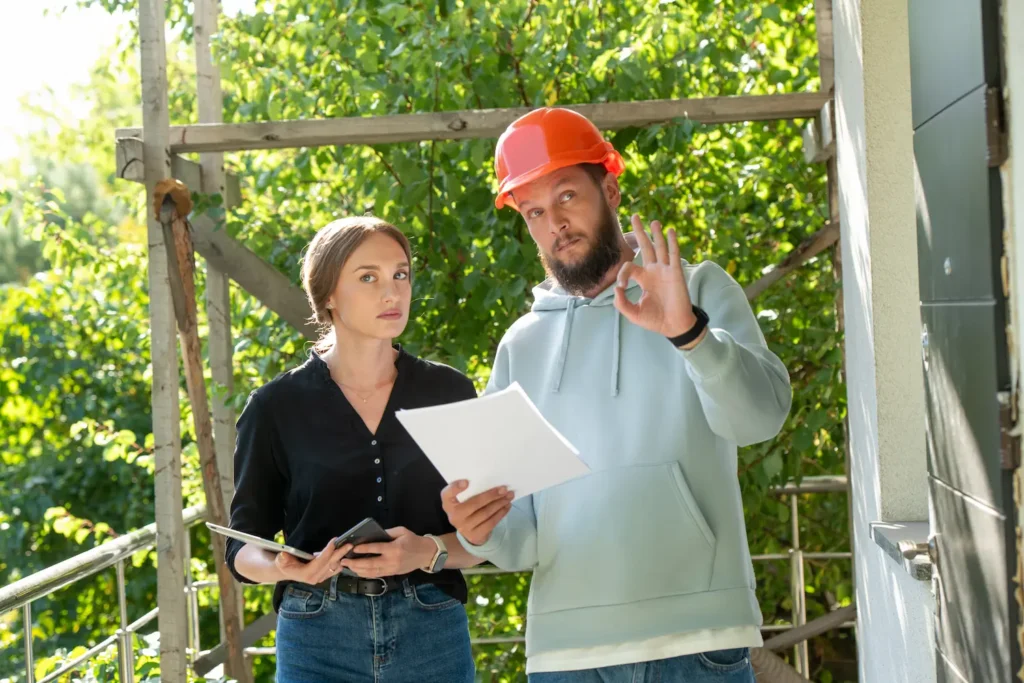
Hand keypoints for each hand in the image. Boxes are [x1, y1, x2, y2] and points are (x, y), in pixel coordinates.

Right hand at [275, 537, 352, 584]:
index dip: (328, 551)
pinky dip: (340, 561)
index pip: (320, 561)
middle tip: (349, 544)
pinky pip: (334, 569)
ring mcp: (320, 578)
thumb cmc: (284, 564)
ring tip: (348, 547)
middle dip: (340, 553)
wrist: (285, 571)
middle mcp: (315, 578)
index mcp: (307, 574)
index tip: (334, 541)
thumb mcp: (281, 560)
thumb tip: (284, 555)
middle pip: (330, 564)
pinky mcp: (323, 576)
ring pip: (334, 566)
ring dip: (341, 556)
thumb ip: (282, 558)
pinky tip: (344, 555)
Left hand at [340, 527, 433, 577]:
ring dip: (358, 570)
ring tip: (348, 567)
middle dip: (356, 563)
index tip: (352, 548)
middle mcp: (392, 560)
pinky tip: (358, 571)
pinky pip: (377, 575)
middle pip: (371, 564)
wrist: (426, 554)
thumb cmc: (413, 540)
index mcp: (394, 548)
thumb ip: (387, 532)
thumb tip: (372, 534)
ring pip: (372, 572)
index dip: (363, 549)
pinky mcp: (392, 573)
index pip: (376, 549)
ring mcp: (392, 569)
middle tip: (344, 561)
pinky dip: (366, 574)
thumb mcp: (402, 531)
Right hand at [440, 481, 513, 545]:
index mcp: (448, 504)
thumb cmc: (467, 509)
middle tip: (504, 488)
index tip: (466, 482)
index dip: (455, 488)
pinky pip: (491, 522)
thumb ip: (470, 492)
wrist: (468, 532)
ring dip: (500, 503)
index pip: (447, 495)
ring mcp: (464, 528)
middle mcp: (454, 516)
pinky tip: (507, 506)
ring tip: (509, 496)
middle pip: (474, 503)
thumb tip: (491, 481)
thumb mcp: (463, 501)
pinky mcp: (475, 535)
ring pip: (485, 513)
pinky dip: (501, 513)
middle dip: (491, 495)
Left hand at [614, 214, 697, 338]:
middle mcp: (654, 271)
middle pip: (646, 247)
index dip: (622, 273)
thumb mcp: (633, 313)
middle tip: (634, 216)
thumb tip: (617, 288)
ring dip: (656, 234)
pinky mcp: (675, 273)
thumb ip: (621, 303)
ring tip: (653, 221)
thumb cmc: (655, 320)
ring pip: (660, 248)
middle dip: (640, 232)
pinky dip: (672, 242)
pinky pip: (673, 255)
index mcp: (644, 278)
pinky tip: (670, 231)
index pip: (629, 266)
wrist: (674, 326)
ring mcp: (665, 271)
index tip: (622, 287)